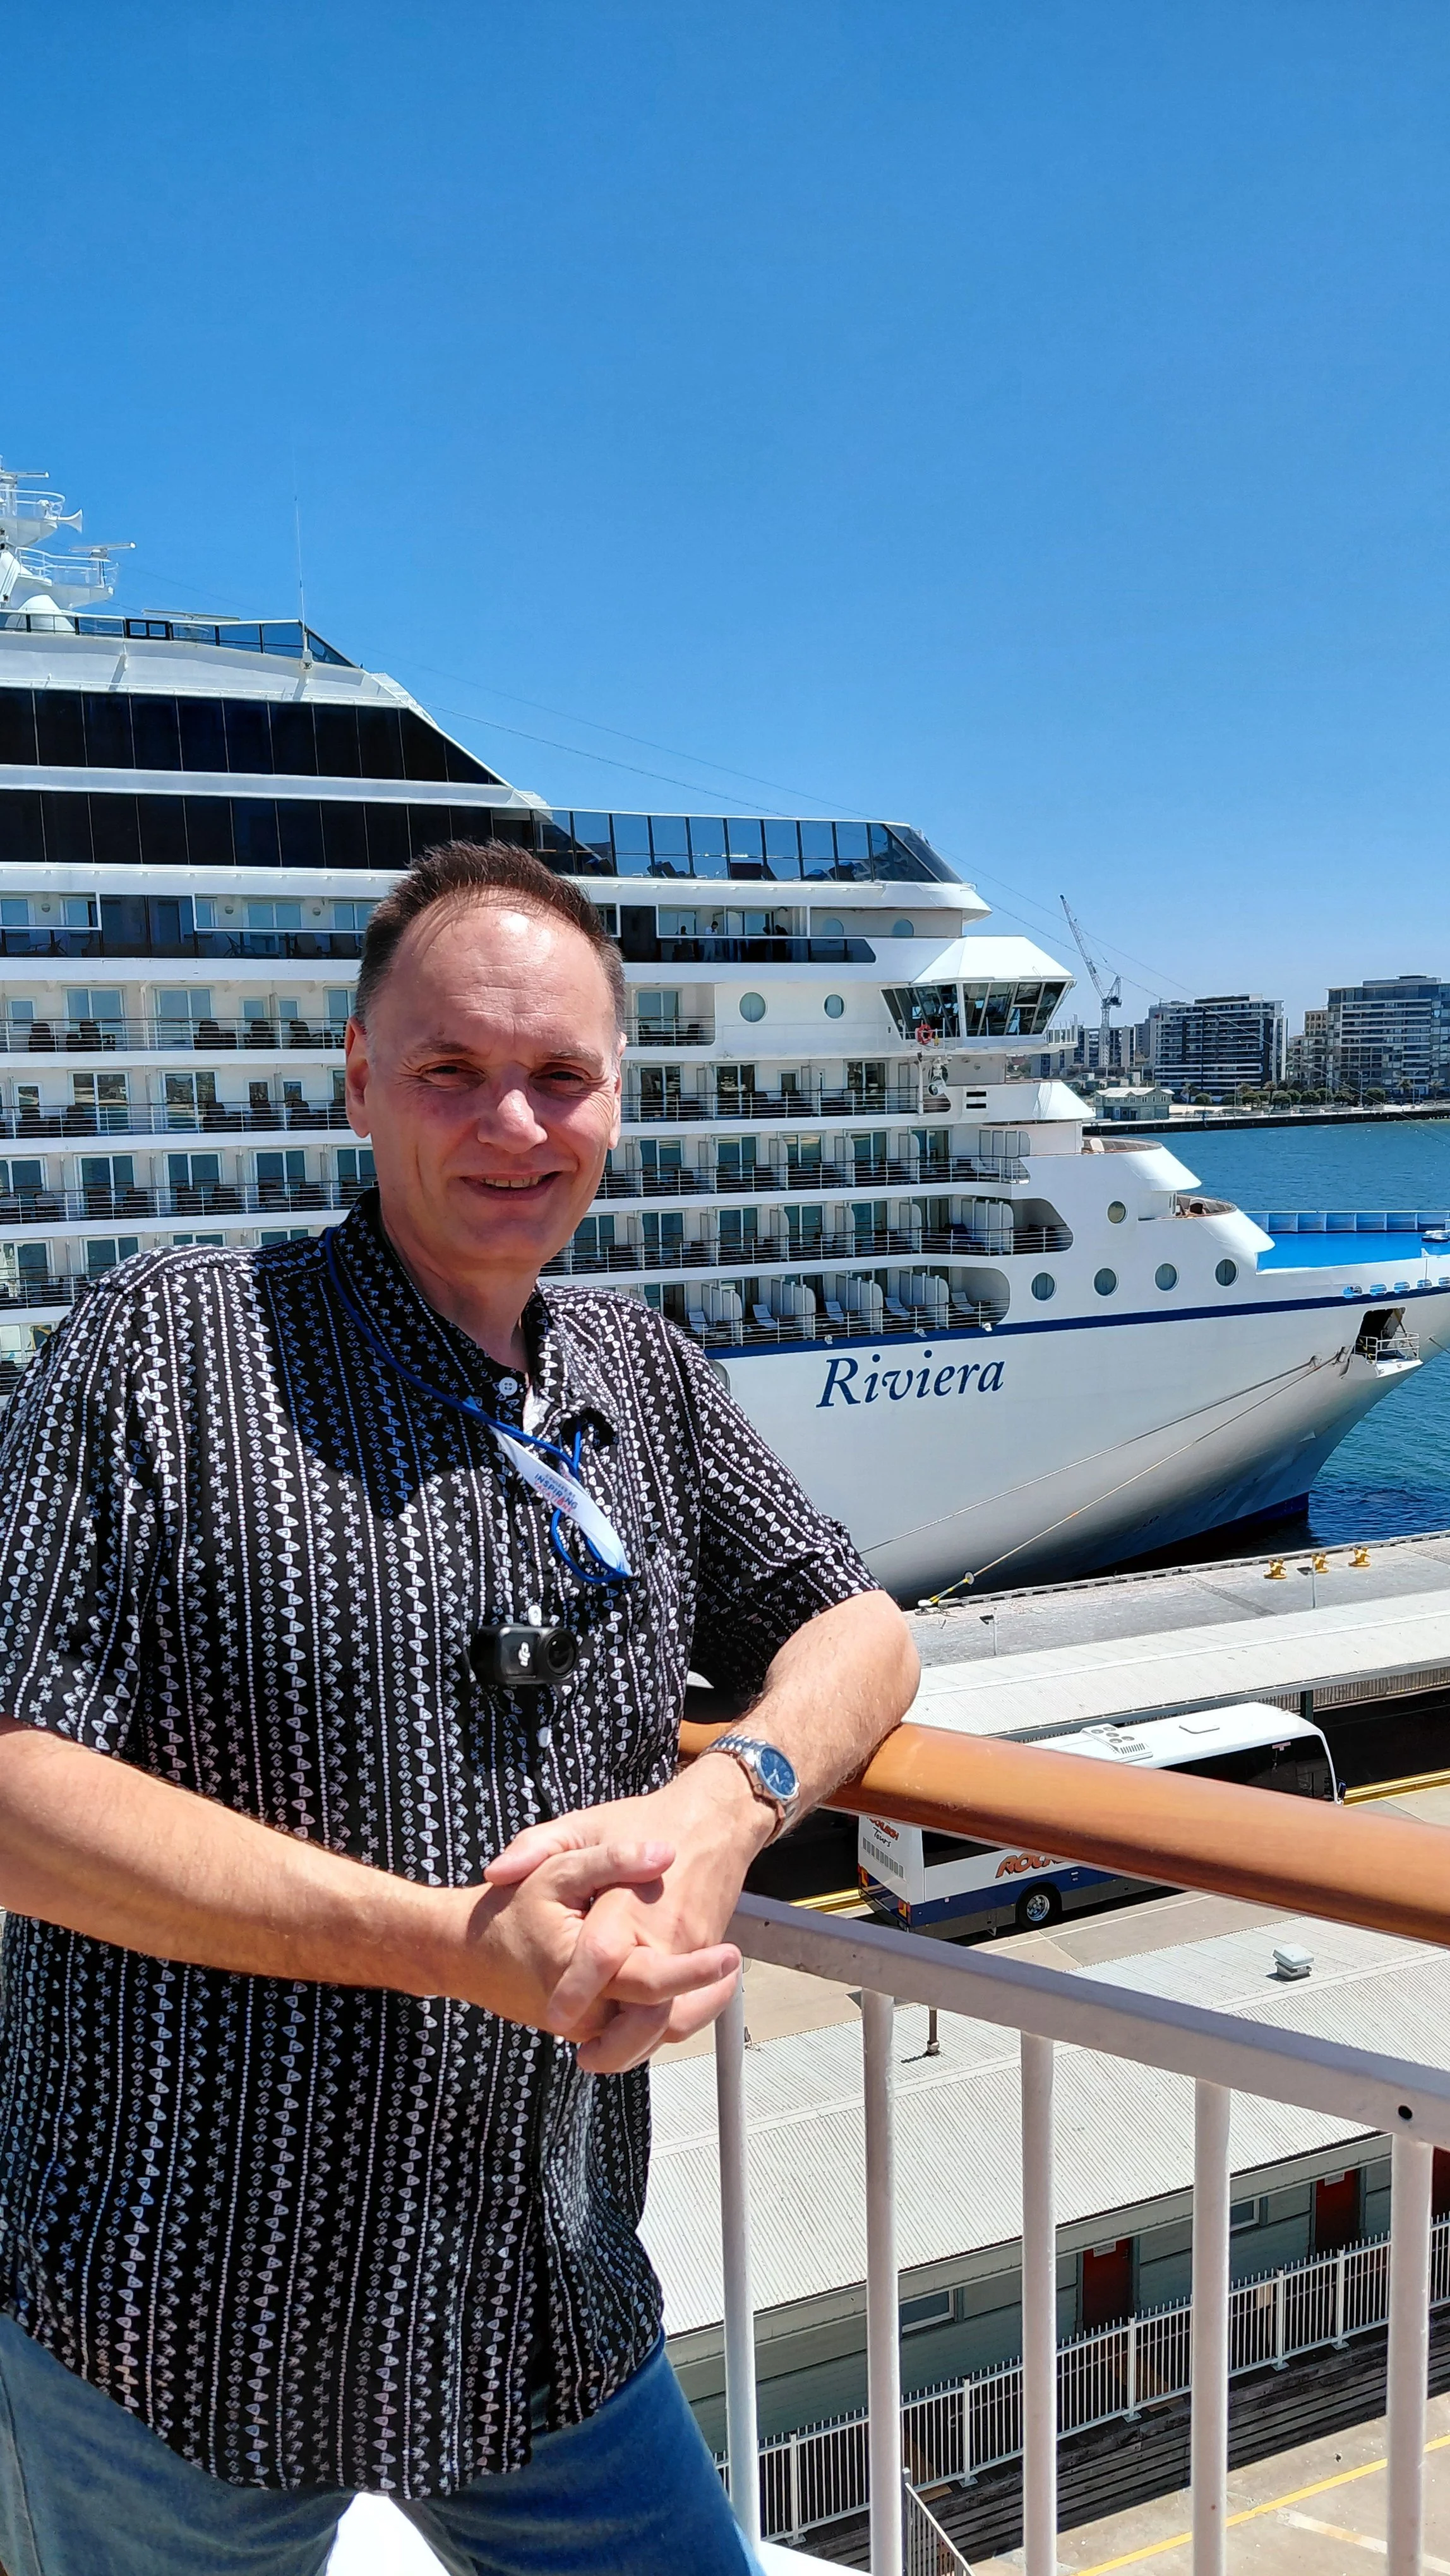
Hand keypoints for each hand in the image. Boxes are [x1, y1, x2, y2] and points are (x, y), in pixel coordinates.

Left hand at [484, 1762, 769, 2070]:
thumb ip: (536, 1846)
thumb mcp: (584, 1822)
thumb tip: (495, 1873)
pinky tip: (637, 2035)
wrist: (714, 1819)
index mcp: (627, 1901)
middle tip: (583, 2056)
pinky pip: (692, 2006)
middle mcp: (663, 1931)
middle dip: (615, 2042)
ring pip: (673, 2017)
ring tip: (603, 2055)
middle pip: (647, 2002)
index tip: (554, 2017)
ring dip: (642, 2046)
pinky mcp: (706, 1954)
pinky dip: (667, 2029)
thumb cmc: (644, 1819)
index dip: (577, 1992)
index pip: (602, 1956)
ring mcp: (690, 1947)